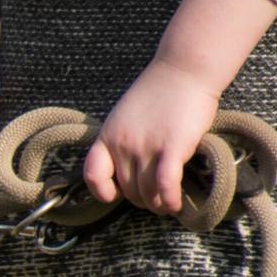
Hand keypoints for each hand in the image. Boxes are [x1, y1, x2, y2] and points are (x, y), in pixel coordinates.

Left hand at [82, 59, 223, 215]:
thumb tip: (127, 168)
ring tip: (168, 205)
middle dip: (142, 200)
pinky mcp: (172, 147)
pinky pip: (165, 185)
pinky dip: (170, 200)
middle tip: (156, 198)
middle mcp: (122, 144)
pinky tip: (176, 205)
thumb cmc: (158, 92)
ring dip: (158, 205)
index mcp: (108, 136)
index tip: (116, 193)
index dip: (102, 191)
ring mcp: (146, 146)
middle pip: (127, 190)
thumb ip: (122, 140)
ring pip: (147, 193)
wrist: (183, 70)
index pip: (92, 175)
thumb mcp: (125, 116)